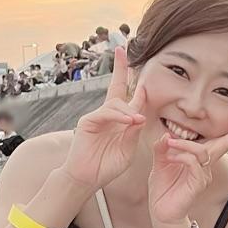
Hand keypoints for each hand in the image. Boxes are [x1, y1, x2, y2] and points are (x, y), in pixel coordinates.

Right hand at [60, 47, 146, 192]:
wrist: (87, 179)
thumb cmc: (107, 167)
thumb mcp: (127, 150)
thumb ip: (133, 133)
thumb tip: (139, 115)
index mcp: (120, 121)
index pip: (129, 98)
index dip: (136, 84)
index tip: (140, 67)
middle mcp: (109, 115)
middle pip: (116, 87)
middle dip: (120, 68)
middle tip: (121, 48)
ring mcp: (98, 117)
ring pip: (115, 103)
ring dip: (128, 109)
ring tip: (136, 120)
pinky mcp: (88, 122)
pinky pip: (106, 113)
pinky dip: (118, 116)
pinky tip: (128, 120)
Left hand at [147, 117, 227, 227]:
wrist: (161, 212)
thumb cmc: (163, 188)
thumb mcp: (160, 163)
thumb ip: (162, 148)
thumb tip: (166, 135)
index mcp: (199, 160)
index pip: (219, 144)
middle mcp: (205, 168)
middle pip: (223, 145)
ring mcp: (203, 176)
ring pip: (203, 151)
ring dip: (185, 144)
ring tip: (170, 144)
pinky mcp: (197, 184)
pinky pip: (194, 163)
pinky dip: (181, 156)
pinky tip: (170, 158)